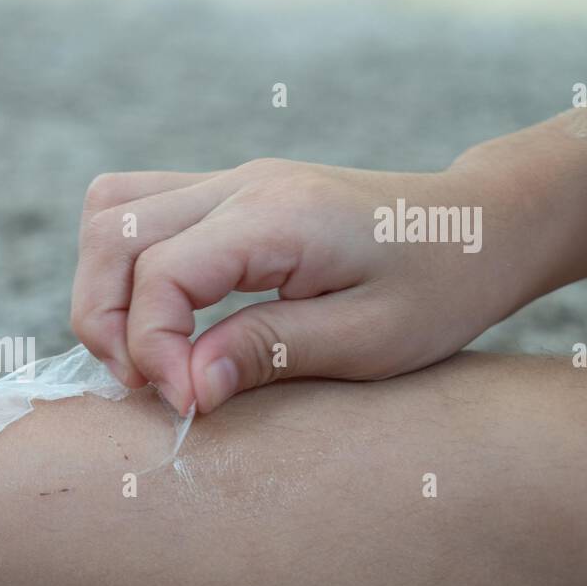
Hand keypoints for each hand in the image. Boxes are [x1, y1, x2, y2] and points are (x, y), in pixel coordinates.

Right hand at [71, 158, 544, 413]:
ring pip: (111, 209)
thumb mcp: (369, 340)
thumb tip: (186, 388)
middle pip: (112, 230)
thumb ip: (268, 354)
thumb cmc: (441, 287)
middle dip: (104, 318)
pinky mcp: (227, 193)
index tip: (188, 405)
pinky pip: (136, 207)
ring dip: (104, 287)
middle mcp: (240, 184)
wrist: (482, 226)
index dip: (153, 349)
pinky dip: (123, 265)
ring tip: (142, 352)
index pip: (161, 272)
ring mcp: (230, 180)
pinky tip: (158, 316)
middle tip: (147, 384)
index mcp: (277, 216)